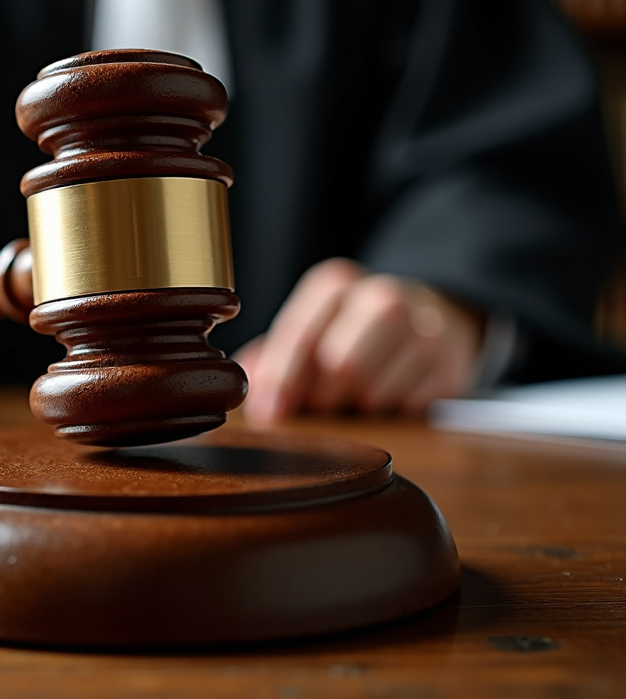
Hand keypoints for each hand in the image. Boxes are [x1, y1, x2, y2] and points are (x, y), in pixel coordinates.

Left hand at [236, 259, 482, 421]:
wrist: (434, 314)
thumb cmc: (353, 328)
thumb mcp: (312, 327)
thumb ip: (273, 354)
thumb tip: (248, 384)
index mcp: (334, 284)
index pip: (300, 333)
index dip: (280, 378)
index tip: (268, 413)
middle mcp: (381, 297)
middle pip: (338, 365)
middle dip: (318, 399)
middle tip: (314, 410)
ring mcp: (421, 328)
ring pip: (372, 391)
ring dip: (353, 410)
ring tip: (350, 401)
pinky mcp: (450, 364)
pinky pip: (407, 406)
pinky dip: (389, 414)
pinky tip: (386, 400)